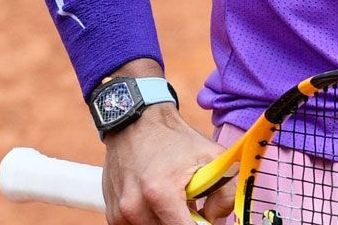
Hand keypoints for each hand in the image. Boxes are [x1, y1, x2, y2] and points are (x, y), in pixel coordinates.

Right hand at [102, 104, 235, 224]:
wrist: (136, 122)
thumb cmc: (174, 138)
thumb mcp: (211, 156)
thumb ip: (225, 193)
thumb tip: (216, 219)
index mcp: (161, 193)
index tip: (205, 219)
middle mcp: (135, 206)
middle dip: (184, 223)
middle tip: (193, 207)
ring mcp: (120, 212)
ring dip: (166, 222)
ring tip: (175, 202)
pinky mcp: (113, 214)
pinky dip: (151, 221)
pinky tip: (158, 205)